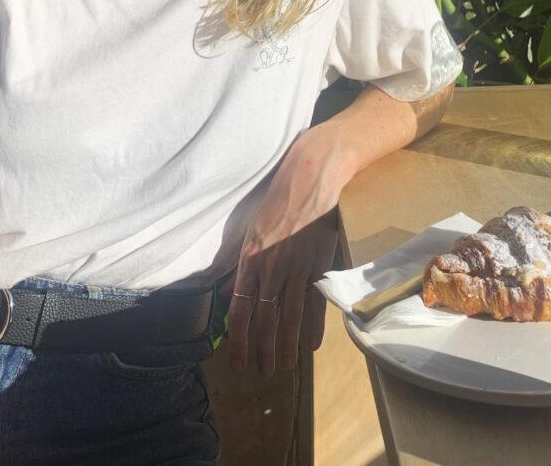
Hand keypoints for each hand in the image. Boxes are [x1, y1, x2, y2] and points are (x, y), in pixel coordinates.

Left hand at [225, 132, 342, 375]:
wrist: (311, 176)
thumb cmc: (280, 198)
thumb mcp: (253, 229)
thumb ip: (242, 263)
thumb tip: (232, 288)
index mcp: (250, 258)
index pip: (240, 309)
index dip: (238, 339)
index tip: (237, 361)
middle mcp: (270, 267)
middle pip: (264, 320)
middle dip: (262, 350)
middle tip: (263, 373)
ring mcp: (295, 267)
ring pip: (287, 316)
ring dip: (284, 346)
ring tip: (282, 367)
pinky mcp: (318, 262)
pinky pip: (314, 303)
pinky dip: (312, 327)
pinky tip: (309, 346)